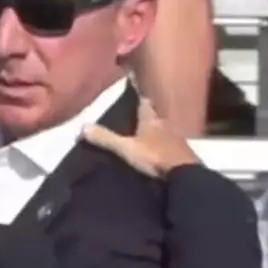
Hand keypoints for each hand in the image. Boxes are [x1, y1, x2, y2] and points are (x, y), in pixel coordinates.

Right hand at [82, 97, 199, 177]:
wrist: (184, 173)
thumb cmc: (154, 156)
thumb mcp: (126, 148)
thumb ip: (106, 138)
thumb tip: (83, 126)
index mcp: (151, 120)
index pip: (144, 103)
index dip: (138, 98)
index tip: (133, 93)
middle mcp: (164, 124)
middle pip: (154, 116)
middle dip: (145, 117)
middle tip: (134, 118)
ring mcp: (176, 138)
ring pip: (163, 130)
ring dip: (155, 132)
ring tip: (144, 136)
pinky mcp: (182, 152)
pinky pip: (170, 144)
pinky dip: (163, 145)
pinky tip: (157, 151)